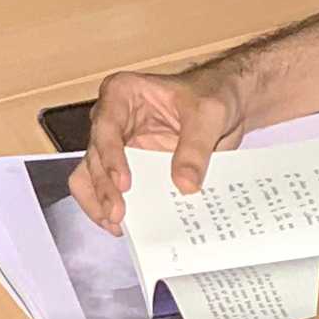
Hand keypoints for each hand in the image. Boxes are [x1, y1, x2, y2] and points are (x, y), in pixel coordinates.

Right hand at [66, 68, 246, 234]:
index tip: (124, 184)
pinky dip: (114, 207)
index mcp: (122, 93)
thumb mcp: (211, 113)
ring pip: (91, 178)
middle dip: (103, 189)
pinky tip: (128, 225)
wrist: (228, 101)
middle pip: (94, 157)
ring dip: (99, 202)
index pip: (106, 128)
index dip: (111, 158)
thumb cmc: (213, 93)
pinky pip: (110, 190)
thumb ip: (196, 148)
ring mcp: (117, 146)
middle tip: (118, 216)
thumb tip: (184, 185)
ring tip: (117, 226)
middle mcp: (111, 120)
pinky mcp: (128, 167)